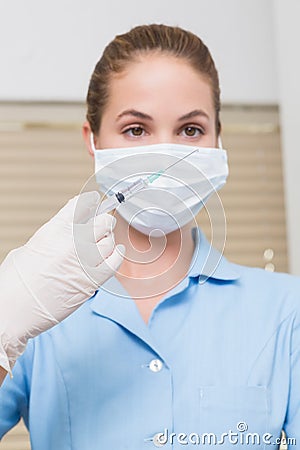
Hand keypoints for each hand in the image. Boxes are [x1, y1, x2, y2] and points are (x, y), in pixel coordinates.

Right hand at [0, 192, 123, 375]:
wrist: (14, 310)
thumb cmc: (16, 283)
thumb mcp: (31, 246)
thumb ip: (53, 236)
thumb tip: (68, 232)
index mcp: (54, 230)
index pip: (81, 206)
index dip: (90, 202)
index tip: (94, 201)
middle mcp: (72, 242)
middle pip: (102, 222)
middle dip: (104, 222)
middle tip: (103, 223)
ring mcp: (84, 261)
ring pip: (109, 242)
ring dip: (108, 240)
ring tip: (104, 241)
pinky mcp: (92, 281)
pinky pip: (114, 263)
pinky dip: (117, 255)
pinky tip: (116, 252)